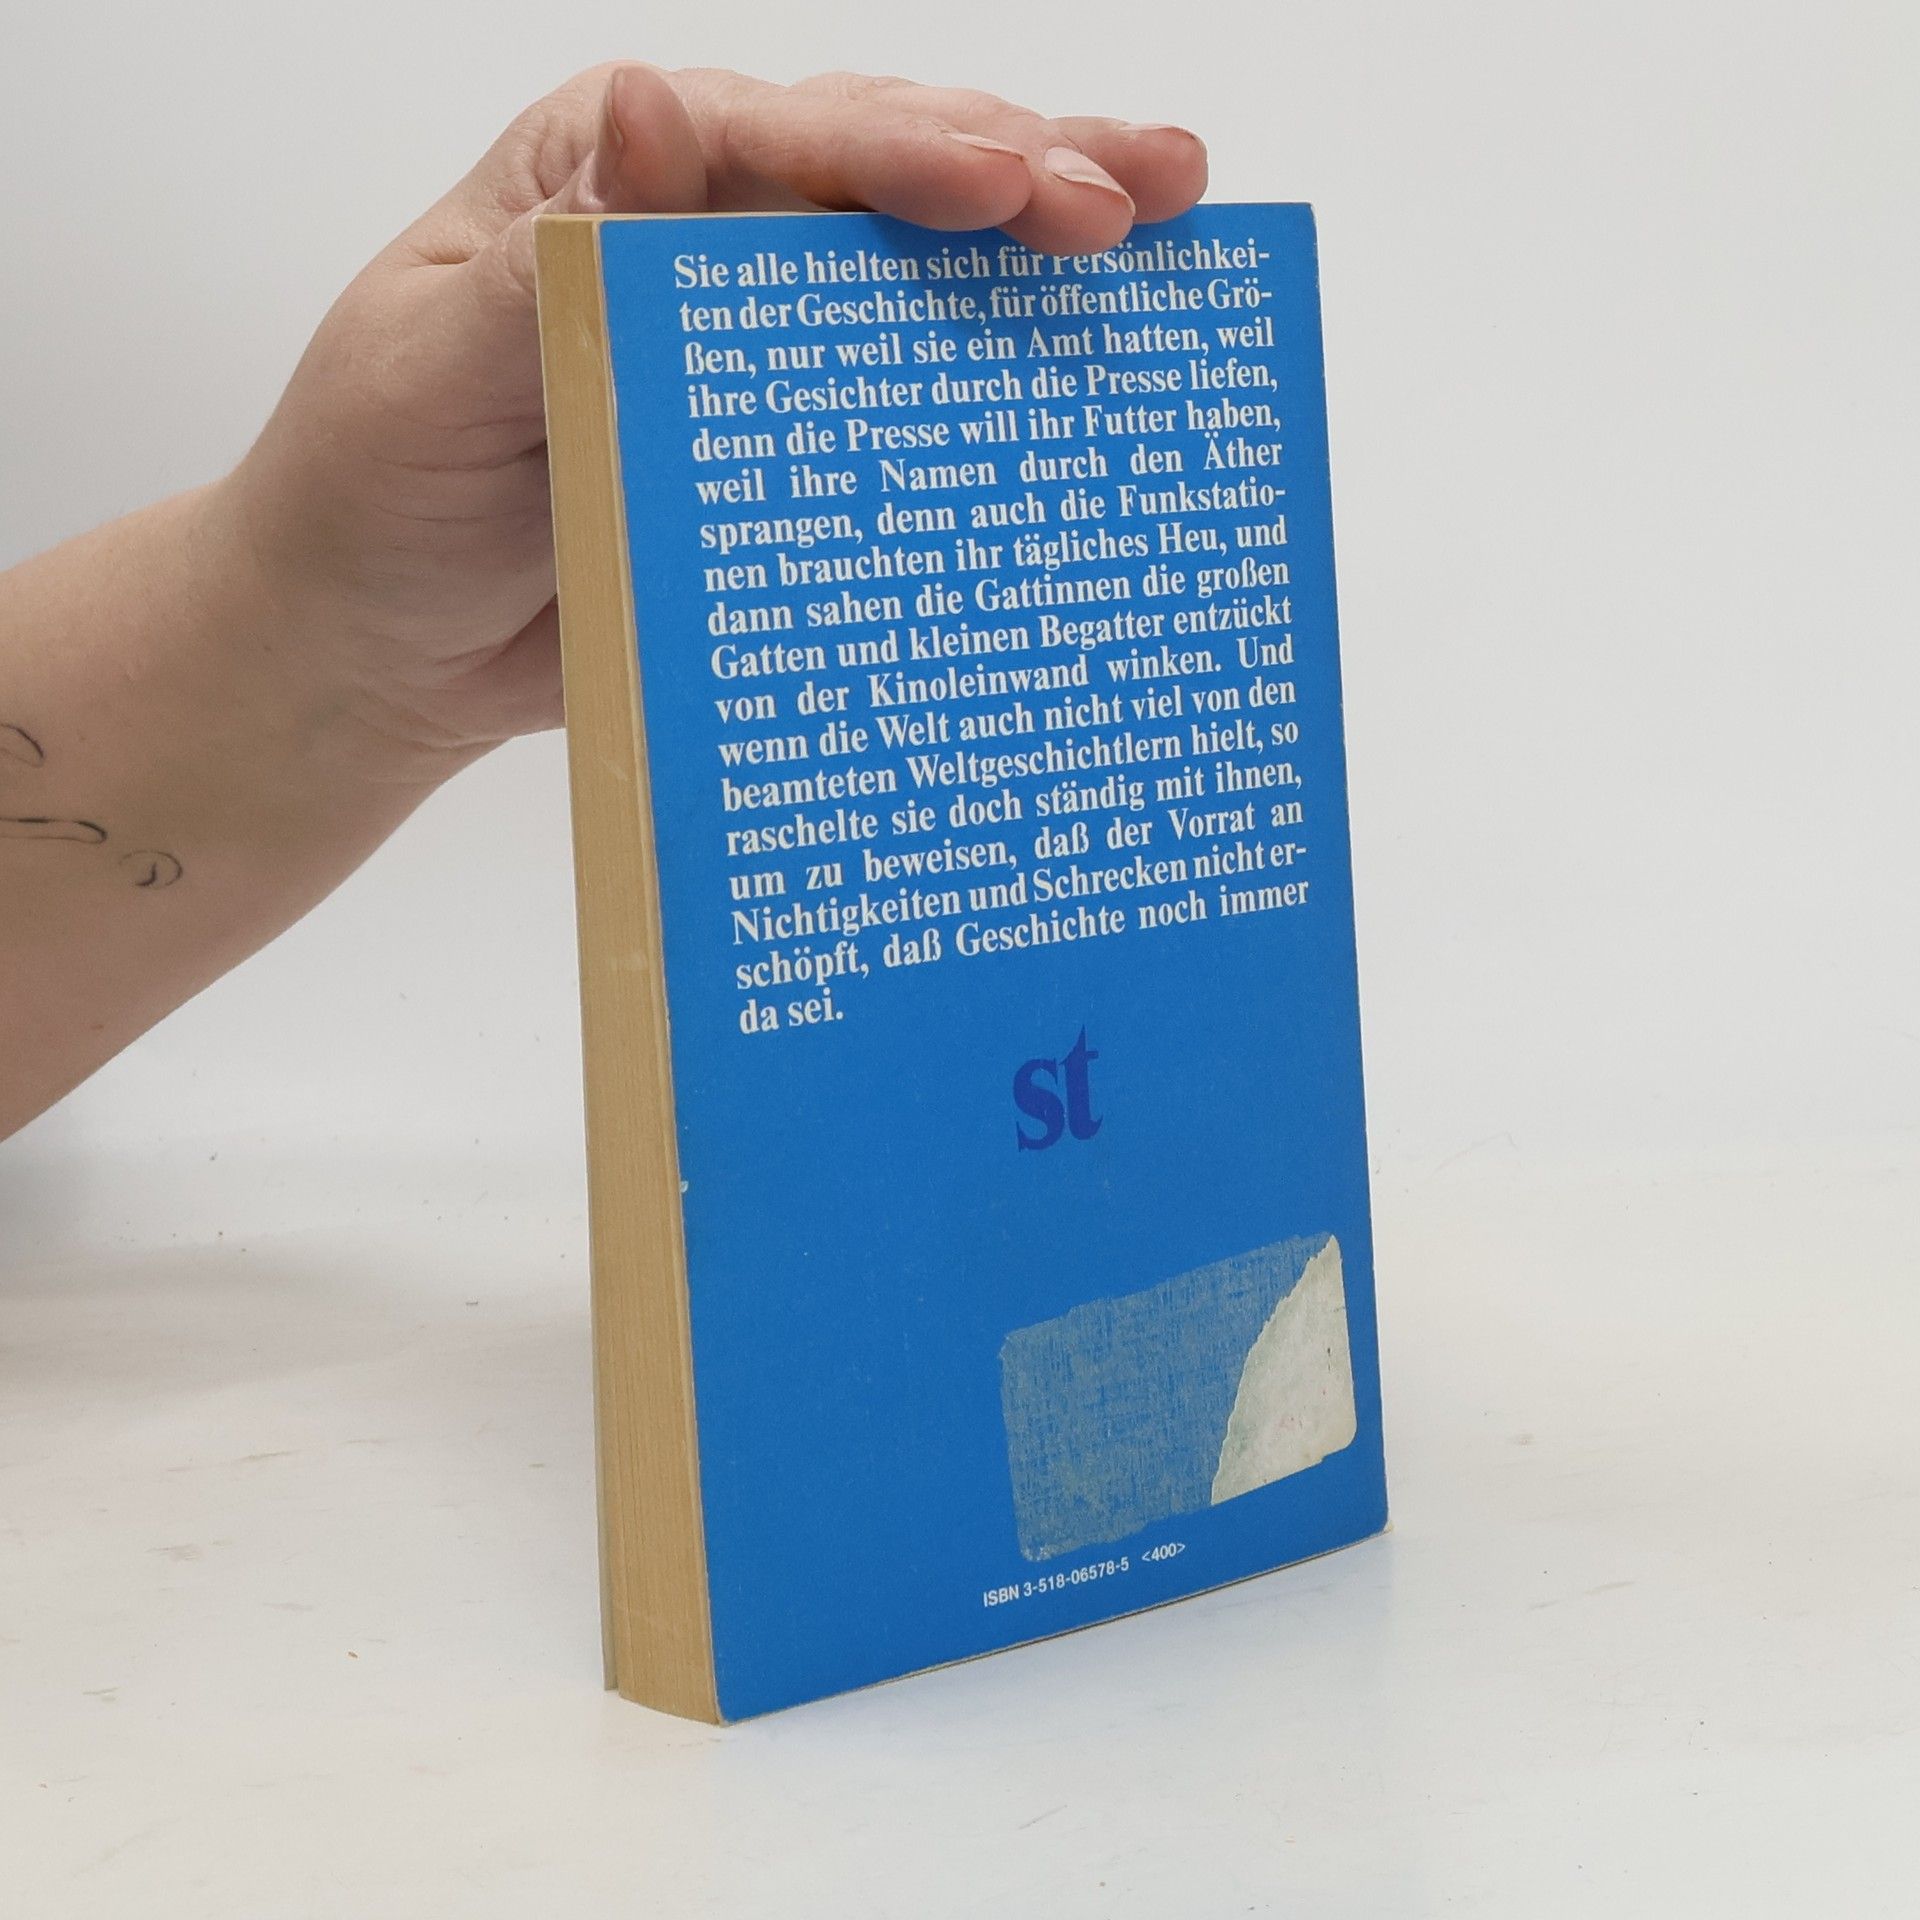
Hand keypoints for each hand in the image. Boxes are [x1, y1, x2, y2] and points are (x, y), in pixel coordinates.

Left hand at [222, 65, 1208, 774]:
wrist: (377, 651)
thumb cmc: (377, 488)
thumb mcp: (439, 364)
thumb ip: (557, 261)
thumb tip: (657, 110)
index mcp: (617, 174)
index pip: (787, 140)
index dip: (914, 156)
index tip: (1022, 188)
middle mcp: (710, 243)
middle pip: (892, 180)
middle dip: (1034, 173)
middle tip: (1158, 194)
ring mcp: (764, 357)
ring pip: (924, 283)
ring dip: (1047, 259)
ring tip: (1178, 232)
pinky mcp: (795, 463)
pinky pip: (909, 415)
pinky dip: (1003, 395)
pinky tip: (1097, 382)